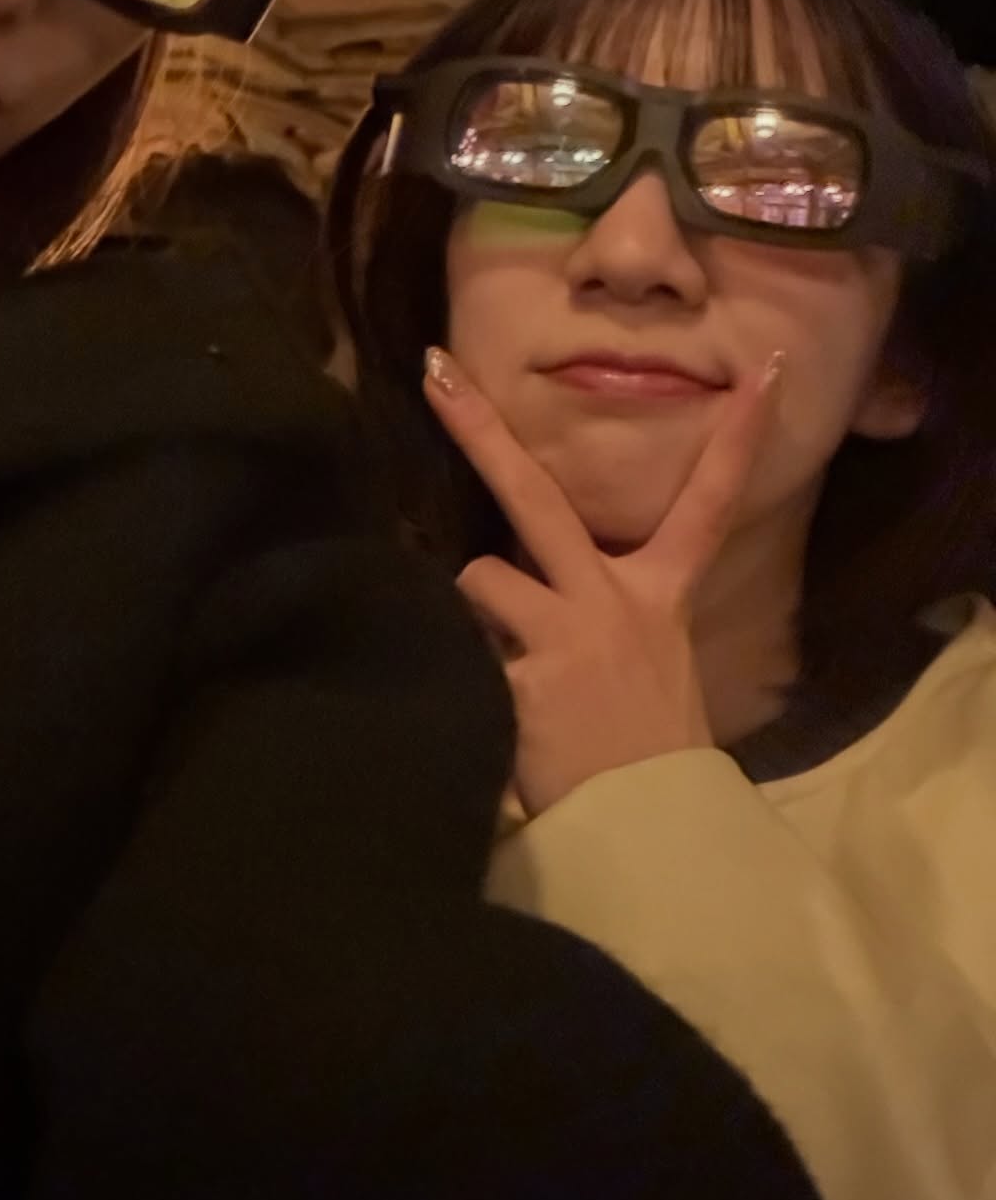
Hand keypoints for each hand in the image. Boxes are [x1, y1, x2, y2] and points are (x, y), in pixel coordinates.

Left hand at [424, 347, 782, 817]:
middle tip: (435, 371)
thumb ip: (603, 611)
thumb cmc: (647, 751)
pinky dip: (464, 666)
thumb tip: (529, 576)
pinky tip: (491, 707)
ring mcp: (565, 633)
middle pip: (534, 498)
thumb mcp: (652, 665)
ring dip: (473, 607)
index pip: (709, 504)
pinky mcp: (522, 676)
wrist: (650, 831)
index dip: (738, 437)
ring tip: (503, 660)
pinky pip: (465, 646)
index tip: (764, 368)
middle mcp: (611, 600)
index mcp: (660, 597)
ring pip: (479, 576)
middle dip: (479, 430)